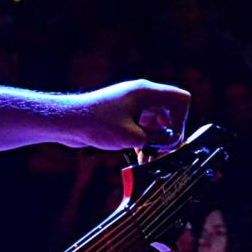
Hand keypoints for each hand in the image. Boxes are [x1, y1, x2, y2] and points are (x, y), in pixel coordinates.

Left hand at [61, 80, 189, 150]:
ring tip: (150, 159)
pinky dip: (146, 140)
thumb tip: (172, 142)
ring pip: (157, 121)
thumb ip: (157, 139)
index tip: (171, 139)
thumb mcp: (132, 136)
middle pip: (171, 111)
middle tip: (163, 153)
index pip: (181, 99)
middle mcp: (142, 94)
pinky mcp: (124, 114)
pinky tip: (140, 156)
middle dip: (170, 133)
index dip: (182, 120)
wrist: (68, 122)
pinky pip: (144, 125)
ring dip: (157, 140)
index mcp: (146, 92)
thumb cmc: (97, 124)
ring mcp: (133, 104)